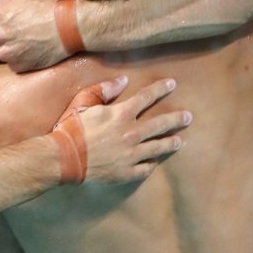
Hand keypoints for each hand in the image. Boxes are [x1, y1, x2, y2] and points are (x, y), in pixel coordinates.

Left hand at [0, 0, 66, 71]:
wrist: (68, 28)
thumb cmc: (49, 5)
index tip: (10, 7)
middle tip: (15, 24)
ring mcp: (5, 52)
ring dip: (7, 42)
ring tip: (24, 39)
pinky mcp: (16, 65)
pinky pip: (12, 60)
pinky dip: (19, 56)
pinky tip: (30, 50)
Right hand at [53, 76, 191, 184]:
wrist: (63, 159)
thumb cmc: (70, 129)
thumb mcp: (83, 103)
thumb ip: (103, 90)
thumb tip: (122, 80)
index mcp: (121, 115)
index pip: (146, 98)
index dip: (160, 89)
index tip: (172, 84)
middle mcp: (131, 134)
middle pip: (160, 124)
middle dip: (176, 119)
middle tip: (189, 117)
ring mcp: (131, 155)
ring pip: (157, 148)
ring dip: (170, 143)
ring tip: (180, 141)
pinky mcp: (126, 172)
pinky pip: (145, 169)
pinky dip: (151, 164)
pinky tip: (156, 162)